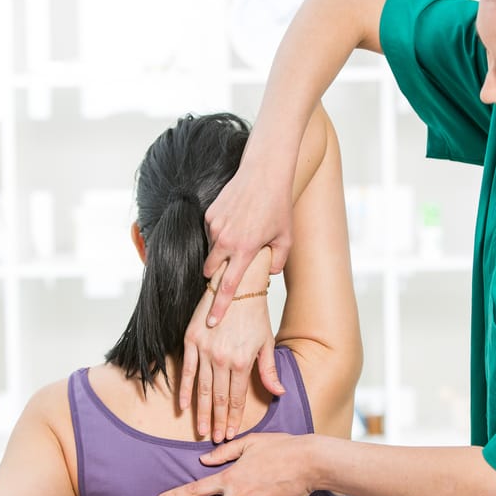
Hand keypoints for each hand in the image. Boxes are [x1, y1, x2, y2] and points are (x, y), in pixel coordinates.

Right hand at [180, 281, 283, 441]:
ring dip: (202, 413)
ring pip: (203, 389)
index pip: (237, 397)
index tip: (232, 433)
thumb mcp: (266, 342)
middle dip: (219, 422)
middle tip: (217, 441)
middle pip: (220, 398)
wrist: (237, 285)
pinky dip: (185, 390)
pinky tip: (183, 407)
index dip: (235, 418)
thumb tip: (278, 393)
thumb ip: (268, 371)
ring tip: (202, 432)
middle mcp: (222, 358)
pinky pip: (187, 371)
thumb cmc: (254, 314)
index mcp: (242, 361)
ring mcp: (204, 350)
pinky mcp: (190, 340)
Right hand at [203, 157, 293, 325]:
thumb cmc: (278, 206)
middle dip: (216, 276)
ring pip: (211, 250)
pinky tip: (236, 222)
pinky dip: (220, 234)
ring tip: (241, 237)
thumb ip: (277, 261)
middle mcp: (225, 240)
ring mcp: (214, 226)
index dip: (219, 307)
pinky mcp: (209, 214)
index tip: (211, 323)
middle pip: (211, 271)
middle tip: (229, 271)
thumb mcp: (286, 237)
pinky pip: (210, 232)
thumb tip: (269, 273)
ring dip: (221, 252)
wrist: (264, 172)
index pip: (227, 287)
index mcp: (245, 250)